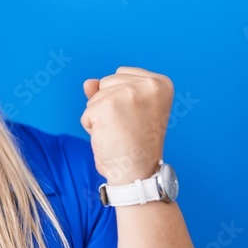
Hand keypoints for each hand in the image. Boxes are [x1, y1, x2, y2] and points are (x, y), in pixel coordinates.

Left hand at [80, 66, 173, 185]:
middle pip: (106, 82)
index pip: (121, 74)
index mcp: (160, 83)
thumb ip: (109, 90)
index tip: (137, 118)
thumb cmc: (136, 145)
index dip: (121, 98)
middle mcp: (148, 85)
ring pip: (94, 97)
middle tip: (128, 127)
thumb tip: (88, 83)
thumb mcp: (129, 110)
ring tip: (120, 132)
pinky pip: (87, 113)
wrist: (138, 173)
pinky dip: (92, 128)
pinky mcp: (108, 106)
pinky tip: (110, 138)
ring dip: (100, 117)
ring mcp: (128, 94)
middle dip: (109, 105)